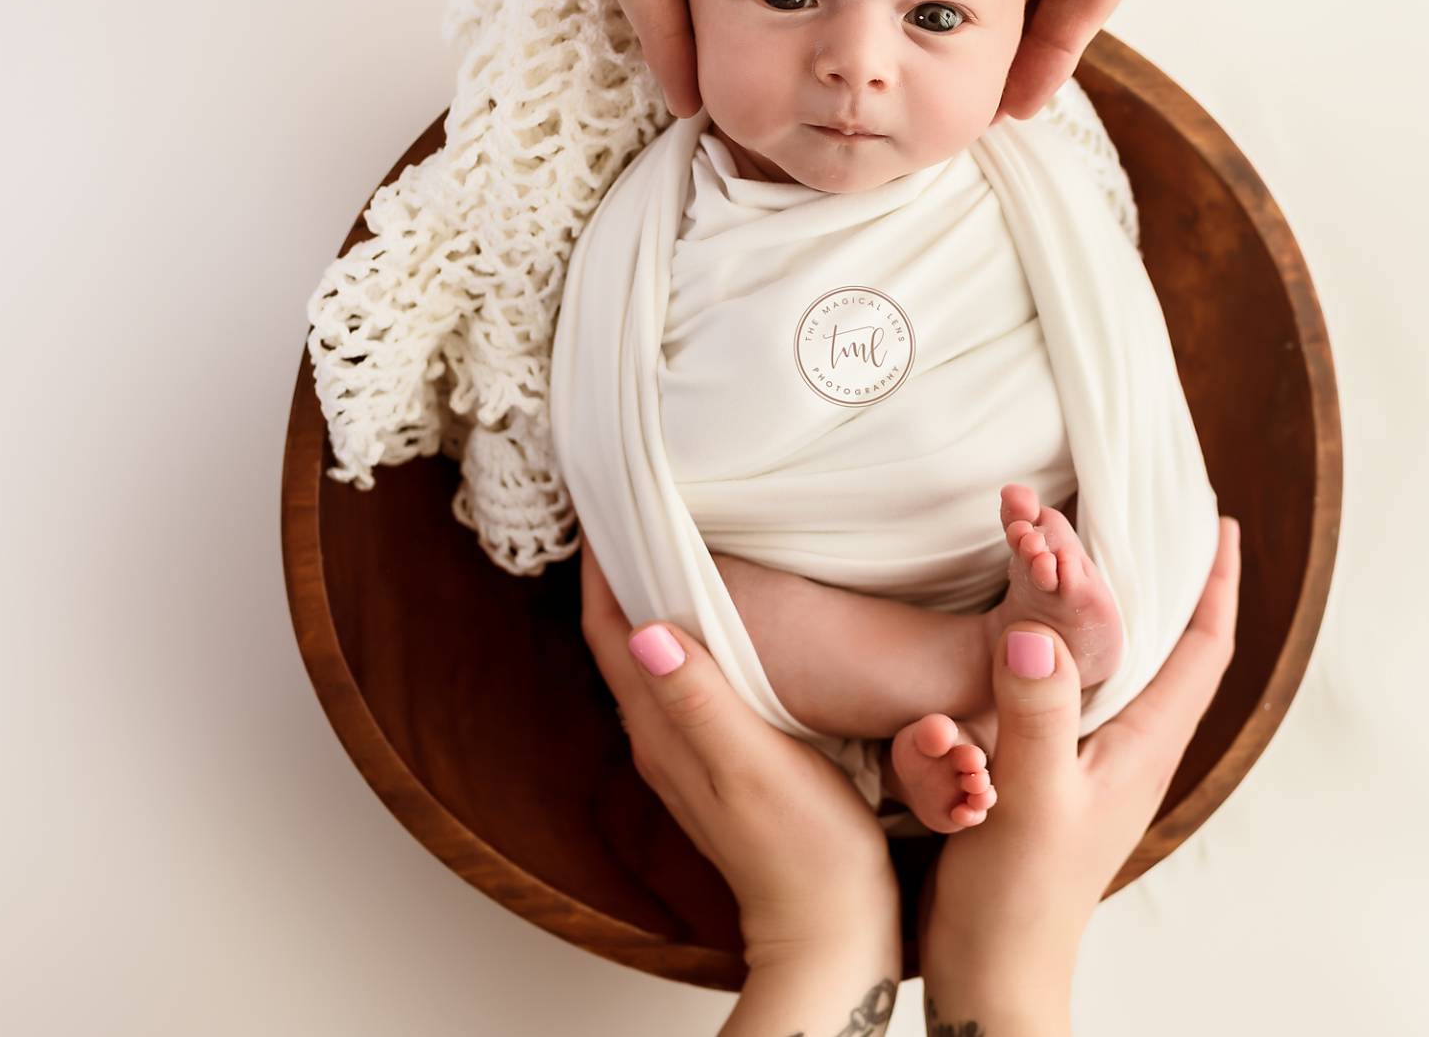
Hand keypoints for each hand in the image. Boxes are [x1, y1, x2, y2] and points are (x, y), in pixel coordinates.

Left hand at [578, 547, 899, 1032]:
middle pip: (620, 638)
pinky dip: (686, 633)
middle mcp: (661, 738)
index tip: (603, 504)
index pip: (607, 632)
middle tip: (632, 505)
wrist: (830, 924)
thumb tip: (641, 632)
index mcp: (660, 730)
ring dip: (650, 600)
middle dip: (619, 571)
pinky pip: (684, 679)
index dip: (598, 568)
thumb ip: (698, 698)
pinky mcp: (723, 758)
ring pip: (651, 657)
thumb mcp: (751, 764)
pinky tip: (717, 619)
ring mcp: (689, 751)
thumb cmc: (802, 846)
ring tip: (667, 542)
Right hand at [918, 515, 1241, 1035]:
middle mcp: (1130, 746)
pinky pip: (1074, 686)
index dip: (1215, 582)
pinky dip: (1067, 641)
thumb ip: (1037, 710)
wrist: (994, 969)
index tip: (1216, 522)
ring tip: (1099, 550)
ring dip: (1116, 604)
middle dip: (1169, 577)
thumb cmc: (1021, 897)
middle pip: (1168, 644)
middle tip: (1153, 514)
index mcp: (1145, 745)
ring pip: (1120, 662)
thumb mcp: (1030, 796)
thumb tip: (1039, 625)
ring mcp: (1093, 759)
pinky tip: (1039, 628)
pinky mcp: (1051, 770)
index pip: (1201, 648)